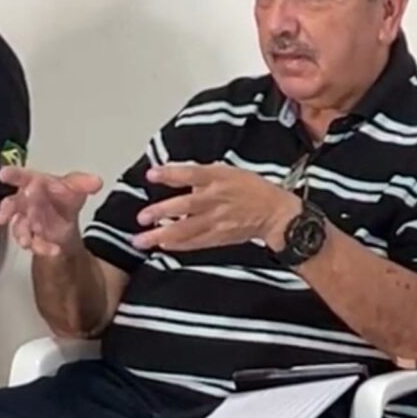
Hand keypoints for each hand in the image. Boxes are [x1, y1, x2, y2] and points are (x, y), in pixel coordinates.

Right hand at [0, 167, 102, 256]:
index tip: (3, 174)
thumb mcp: (76, 186)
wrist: (66, 217)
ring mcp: (27, 221)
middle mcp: (25, 202)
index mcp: (34, 183)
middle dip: (13, 207)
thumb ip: (84, 183)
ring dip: (22, 233)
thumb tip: (97, 182)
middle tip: (13, 212)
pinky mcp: (33, 237)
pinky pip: (35, 244)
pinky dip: (43, 248)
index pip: (21, 177)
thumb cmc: (62, 195)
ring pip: (19, 227)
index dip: (12, 174)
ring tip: (27, 241)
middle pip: (15, 203)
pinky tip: (54, 251)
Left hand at [133, 163, 300, 252]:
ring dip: (162, 235)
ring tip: (141, 240)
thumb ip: (200, 175)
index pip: (192, 174)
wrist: (274, 213)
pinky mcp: (220, 237)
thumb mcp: (227, 172)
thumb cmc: (251, 189)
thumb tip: (172, 173)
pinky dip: (178, 245)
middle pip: (186, 205)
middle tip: (141, 217)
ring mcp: (218, 220)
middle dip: (162, 212)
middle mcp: (217, 199)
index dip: (171, 174)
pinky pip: (195, 242)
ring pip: (187, 229)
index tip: (152, 174)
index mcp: (219, 178)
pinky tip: (162, 245)